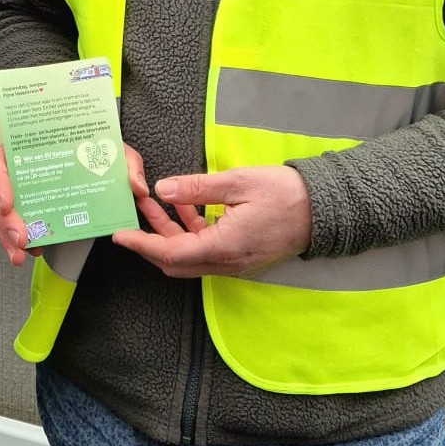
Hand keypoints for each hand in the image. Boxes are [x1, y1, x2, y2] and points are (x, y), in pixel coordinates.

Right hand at [0, 142, 150, 267]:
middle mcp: (21, 167)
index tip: (8, 205)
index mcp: (32, 146)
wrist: (99, 155)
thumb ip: (128, 164)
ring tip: (21, 255)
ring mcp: (22, 188)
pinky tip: (30, 252)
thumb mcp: (116, 151)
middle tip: (21, 240)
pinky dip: (18, 240)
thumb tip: (136, 187)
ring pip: (2, 213)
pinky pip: (15, 222)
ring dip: (7, 236)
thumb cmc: (100, 148)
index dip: (0, 183)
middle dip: (5, 220)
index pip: (2, 160)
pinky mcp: (29, 206)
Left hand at [112, 164, 312, 278]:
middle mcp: (227, 263)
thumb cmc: (285, 193)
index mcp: (224, 247)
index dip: (141, 245)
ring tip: (154, 205)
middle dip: (149, 241)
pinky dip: (189, 233)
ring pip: (190, 257)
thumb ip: (197, 188)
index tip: (118, 235)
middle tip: (132, 217)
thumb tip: (162, 189)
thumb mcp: (237, 182)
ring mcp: (236, 263)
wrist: (325, 210)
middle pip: (176, 262)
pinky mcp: (242, 256)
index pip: (170, 254)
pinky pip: (207, 250)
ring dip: (169, 234)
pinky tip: (184, 208)